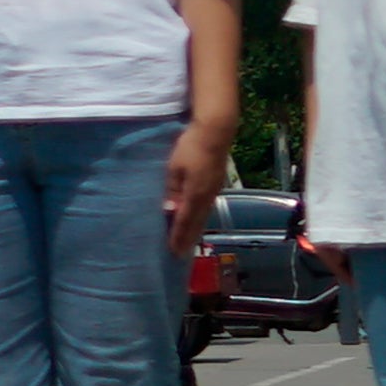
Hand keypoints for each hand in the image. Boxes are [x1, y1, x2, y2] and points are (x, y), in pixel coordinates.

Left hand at [161, 119, 233, 254]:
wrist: (215, 132)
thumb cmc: (189, 147)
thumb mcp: (174, 168)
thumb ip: (172, 190)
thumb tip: (169, 211)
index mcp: (196, 194)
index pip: (185, 221)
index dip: (178, 237)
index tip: (172, 251)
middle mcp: (207, 196)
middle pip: (197, 222)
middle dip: (188, 238)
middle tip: (180, 253)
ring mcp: (214, 190)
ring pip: (203, 216)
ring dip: (195, 230)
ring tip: (187, 242)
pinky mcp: (216, 183)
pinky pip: (206, 207)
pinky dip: (200, 218)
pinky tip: (196, 220)